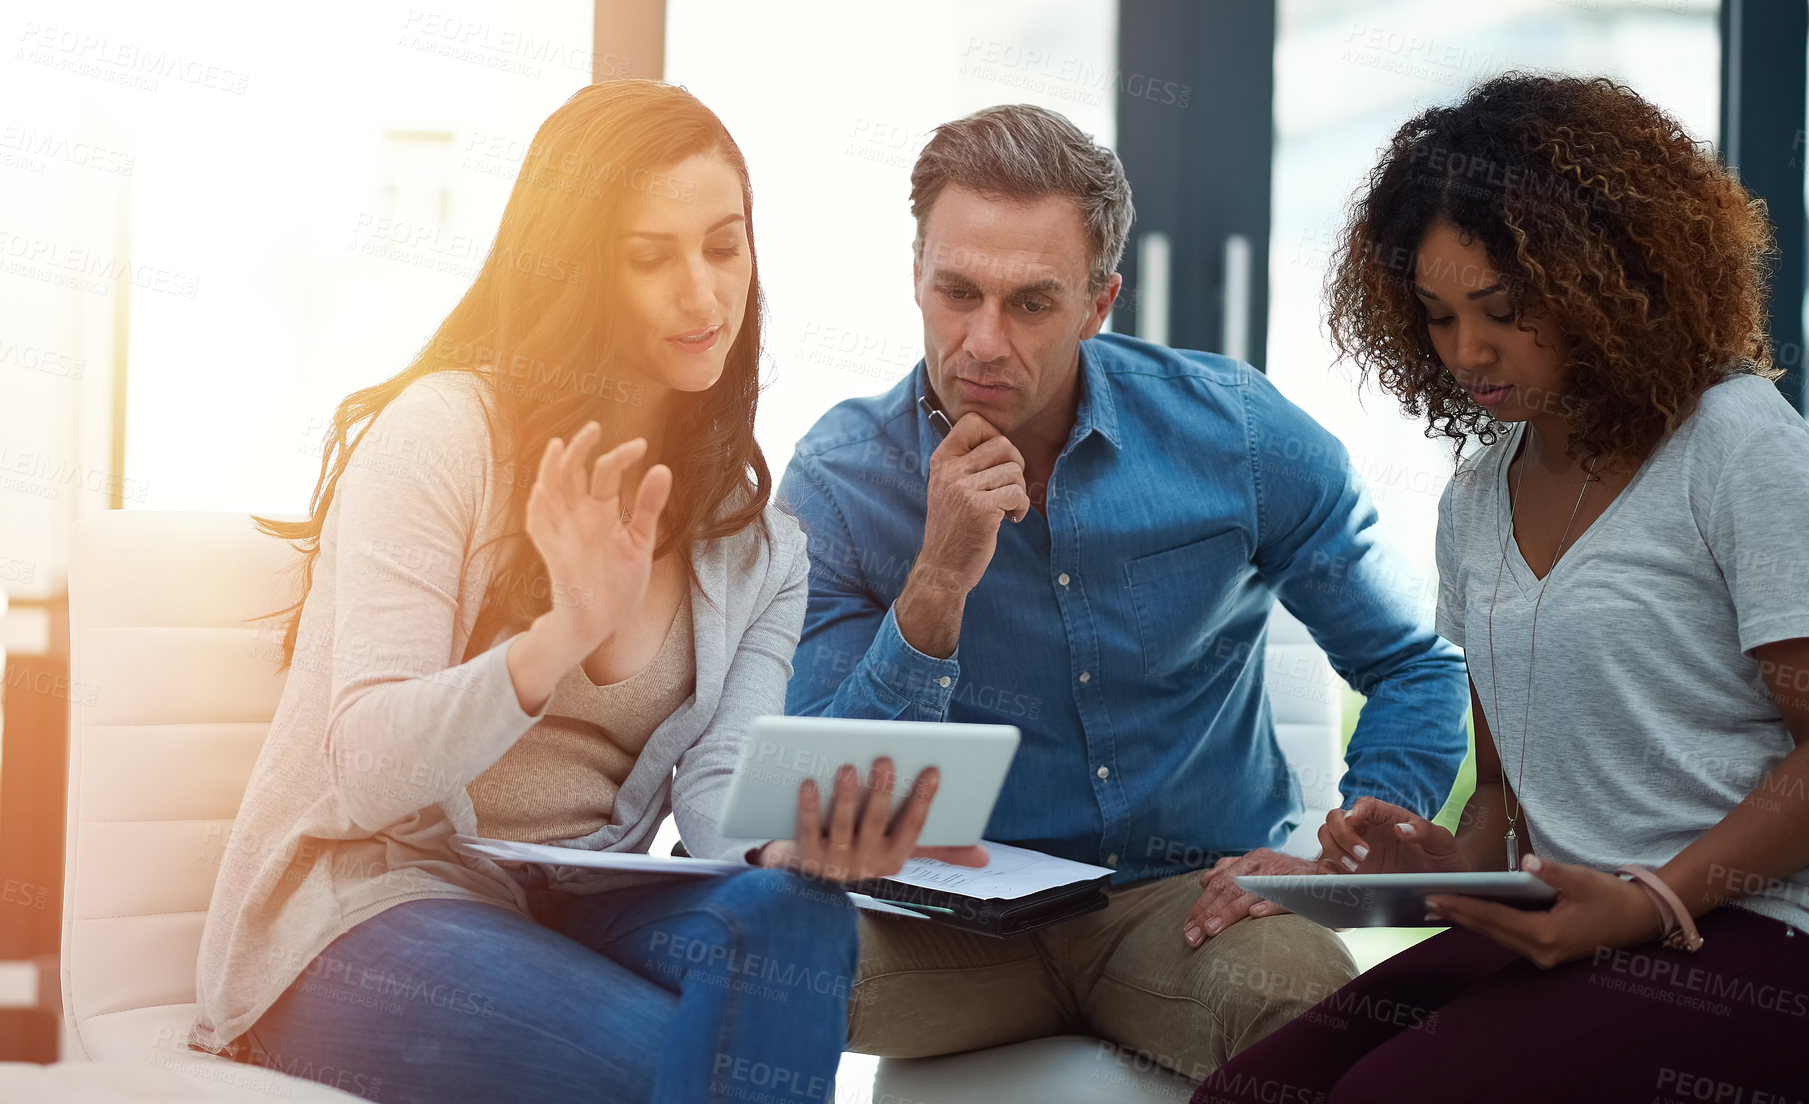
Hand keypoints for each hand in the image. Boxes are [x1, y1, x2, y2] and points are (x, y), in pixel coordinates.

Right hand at [523, 424, 670, 660]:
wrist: (604, 621)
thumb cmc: (618, 581)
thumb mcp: (640, 540)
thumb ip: (649, 506)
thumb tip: (662, 468)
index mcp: (601, 511)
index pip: (605, 473)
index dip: (620, 456)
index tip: (642, 445)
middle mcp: (579, 517)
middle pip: (572, 473)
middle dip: (580, 449)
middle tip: (594, 427)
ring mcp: (564, 533)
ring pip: (550, 492)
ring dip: (552, 469)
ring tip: (559, 445)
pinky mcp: (555, 554)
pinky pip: (540, 527)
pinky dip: (539, 508)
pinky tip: (542, 489)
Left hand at [755, 758, 988, 882]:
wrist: (811, 880)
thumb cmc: (865, 850)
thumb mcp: (900, 850)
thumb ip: (939, 850)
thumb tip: (985, 857)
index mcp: (894, 858)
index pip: (914, 828)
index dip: (924, 800)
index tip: (933, 770)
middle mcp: (866, 864)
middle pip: (876, 823)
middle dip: (883, 792)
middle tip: (886, 760)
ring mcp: (834, 862)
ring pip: (842, 826)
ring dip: (846, 797)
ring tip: (849, 766)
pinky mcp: (806, 858)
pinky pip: (807, 828)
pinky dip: (808, 806)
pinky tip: (809, 782)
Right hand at [916, 413, 1029, 592]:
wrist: (943, 567)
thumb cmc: (953, 527)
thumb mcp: (947, 487)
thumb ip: (966, 462)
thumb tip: (1003, 441)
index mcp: (942, 461)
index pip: (972, 421)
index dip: (993, 434)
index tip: (995, 459)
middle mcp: (950, 472)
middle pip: (1002, 444)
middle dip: (1015, 464)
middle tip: (1008, 485)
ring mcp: (964, 490)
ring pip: (1014, 470)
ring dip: (1018, 491)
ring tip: (1006, 507)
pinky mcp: (981, 509)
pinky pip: (1018, 493)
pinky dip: (1022, 507)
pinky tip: (1011, 518)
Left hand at [1183, 847, 1315, 946]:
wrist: (1338, 877)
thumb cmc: (1295, 881)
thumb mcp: (1263, 872)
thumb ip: (1234, 873)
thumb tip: (1205, 881)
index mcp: (1252, 860)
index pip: (1219, 883)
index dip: (1201, 906)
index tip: (1188, 928)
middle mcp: (1265, 862)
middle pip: (1230, 888)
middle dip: (1207, 913)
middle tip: (1192, 936)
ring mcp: (1285, 873)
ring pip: (1251, 891)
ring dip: (1229, 912)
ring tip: (1212, 929)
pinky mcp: (1308, 887)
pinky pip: (1287, 895)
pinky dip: (1270, 904)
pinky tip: (1255, 915)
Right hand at [1318, 797, 1467, 874]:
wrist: (1442, 882)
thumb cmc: (1442, 857)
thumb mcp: (1443, 843)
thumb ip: (1426, 831)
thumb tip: (1402, 828)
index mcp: (1387, 817)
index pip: (1364, 804)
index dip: (1355, 809)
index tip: (1354, 820)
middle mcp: (1368, 830)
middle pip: (1336, 817)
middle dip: (1342, 834)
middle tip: (1363, 855)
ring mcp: (1355, 848)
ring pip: (1326, 836)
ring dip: (1334, 851)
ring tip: (1356, 869)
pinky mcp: (1350, 869)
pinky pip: (1326, 863)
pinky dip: (1325, 869)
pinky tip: (1340, 878)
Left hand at [1426, 854, 1665, 967]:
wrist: (1643, 920)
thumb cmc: (1613, 898)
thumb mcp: (1584, 880)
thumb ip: (1553, 872)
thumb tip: (1526, 862)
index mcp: (1547, 935)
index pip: (1494, 918)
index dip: (1462, 907)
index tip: (1434, 897)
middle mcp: (1541, 951)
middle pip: (1490, 931)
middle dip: (1458, 915)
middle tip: (1425, 901)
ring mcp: (1544, 955)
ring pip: (1497, 936)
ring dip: (1470, 921)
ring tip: (1440, 906)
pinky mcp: (1547, 951)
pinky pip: (1509, 936)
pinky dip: (1488, 924)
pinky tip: (1472, 913)